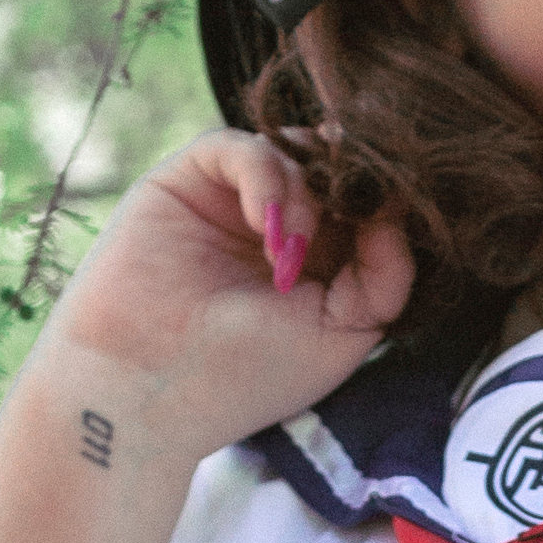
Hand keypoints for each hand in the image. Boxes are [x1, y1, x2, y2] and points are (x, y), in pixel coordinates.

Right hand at [38, 127, 414, 463]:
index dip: (388, 197)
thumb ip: (388, 272)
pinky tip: (265, 227)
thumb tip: (399, 207)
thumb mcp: (347, 329)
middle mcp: (282, 219)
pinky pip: (244, 146)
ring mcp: (236, 197)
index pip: (370, 199)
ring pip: (297, 150)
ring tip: (288, 254)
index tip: (400, 208)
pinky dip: (266, 176)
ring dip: (308, 195)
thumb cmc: (245, 375)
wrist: (142, 396)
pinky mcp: (188, 178)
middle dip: (352, 183)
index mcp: (323, 254)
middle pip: (336, 164)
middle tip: (354, 208)